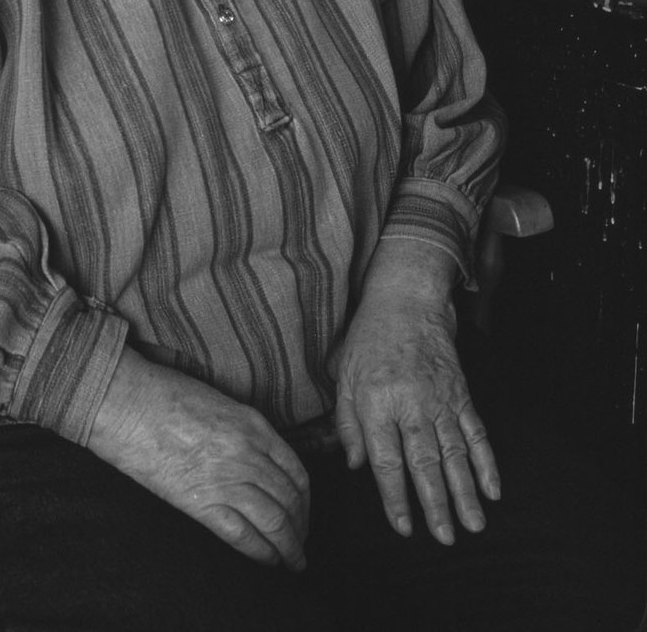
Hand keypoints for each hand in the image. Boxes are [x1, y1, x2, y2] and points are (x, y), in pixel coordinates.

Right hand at [88, 346, 309, 570]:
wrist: (127, 403)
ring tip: (292, 561)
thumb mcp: (220, 404)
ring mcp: (227, 479)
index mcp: (254, 425)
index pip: (296, 471)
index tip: (303, 513)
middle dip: (301, 527)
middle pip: (290, 500)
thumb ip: (245, 432)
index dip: (305, 500)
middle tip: (301, 543)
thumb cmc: (165, 396)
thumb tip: (260, 463)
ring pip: (275, 521)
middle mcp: (248, 453)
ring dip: (289, 547)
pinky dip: (262, 553)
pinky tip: (269, 562)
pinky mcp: (201, 502)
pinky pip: (243, 536)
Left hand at [333, 239, 500, 545]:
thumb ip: (347, 424)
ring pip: (455, 454)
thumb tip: (357, 466)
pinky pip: (476, 433)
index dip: (396, 498)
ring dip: (466, 493)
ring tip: (474, 525)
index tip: (404, 527)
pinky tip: (494, 488)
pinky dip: (487, 462)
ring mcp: (440, 399)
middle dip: (436, 505)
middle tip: (446, 539)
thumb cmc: (369, 338)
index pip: (387, 461)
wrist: (407, 300)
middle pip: (425, 464)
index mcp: (376, 403)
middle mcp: (410, 404)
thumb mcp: (345, 376)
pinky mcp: (461, 393)